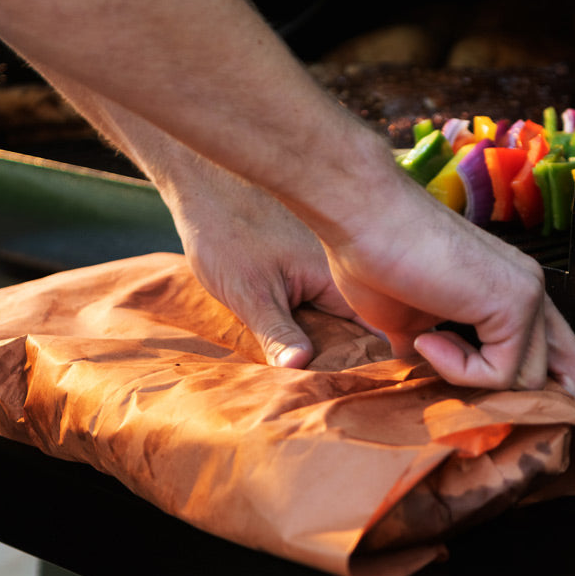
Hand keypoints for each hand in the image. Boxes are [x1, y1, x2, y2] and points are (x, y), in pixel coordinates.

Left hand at [23, 66, 355, 367]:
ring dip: (325, 343)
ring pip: (336, 317)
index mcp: (337, 277)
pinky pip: (320, 302)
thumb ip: (276, 332)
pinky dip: (311, 322)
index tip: (362, 391)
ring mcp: (326, 264)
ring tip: (312, 379)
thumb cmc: (224, 231)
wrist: (203, 180)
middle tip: (330, 395)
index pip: (372, 332)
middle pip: (356, 329)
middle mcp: (341, 270)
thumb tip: (301, 369)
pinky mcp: (308, 262)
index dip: (369, 365)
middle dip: (344, 359)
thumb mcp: (247, 292)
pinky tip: (293, 343)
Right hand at [316, 174, 574, 400]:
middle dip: (521, 399)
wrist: (362, 218)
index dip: (538, 387)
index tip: (493, 406)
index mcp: (510, 287)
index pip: (557, 350)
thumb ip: (435, 348)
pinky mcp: (515, 302)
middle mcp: (529, 288)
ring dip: (472, 380)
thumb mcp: (408, 321)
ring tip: (427, 345)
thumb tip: (428, 368)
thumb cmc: (373, 256)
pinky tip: (427, 339)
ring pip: (529, 380)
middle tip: (472, 406)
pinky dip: (459, 370)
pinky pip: (501, 373)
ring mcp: (527, 293)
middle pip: (562, 369)